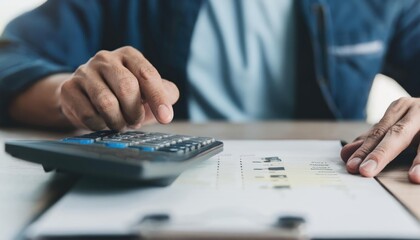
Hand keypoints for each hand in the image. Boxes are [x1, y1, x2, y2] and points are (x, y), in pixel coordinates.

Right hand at [60, 46, 178, 130]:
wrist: (87, 98)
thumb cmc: (125, 95)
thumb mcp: (148, 92)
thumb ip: (165, 94)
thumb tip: (168, 103)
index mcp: (129, 55)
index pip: (147, 74)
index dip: (158, 98)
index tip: (166, 118)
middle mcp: (106, 58)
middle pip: (127, 87)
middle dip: (135, 111)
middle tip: (135, 121)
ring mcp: (84, 71)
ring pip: (106, 103)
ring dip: (118, 121)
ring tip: (120, 123)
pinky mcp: (68, 88)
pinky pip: (88, 114)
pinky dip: (100, 125)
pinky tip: (102, 122)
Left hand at [341, 97, 419, 182]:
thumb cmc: (417, 122)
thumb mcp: (395, 126)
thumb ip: (373, 140)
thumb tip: (346, 154)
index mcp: (401, 108)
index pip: (379, 132)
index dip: (365, 150)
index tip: (352, 166)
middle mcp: (418, 110)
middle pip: (398, 134)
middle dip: (381, 154)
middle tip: (365, 172)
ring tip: (414, 177)